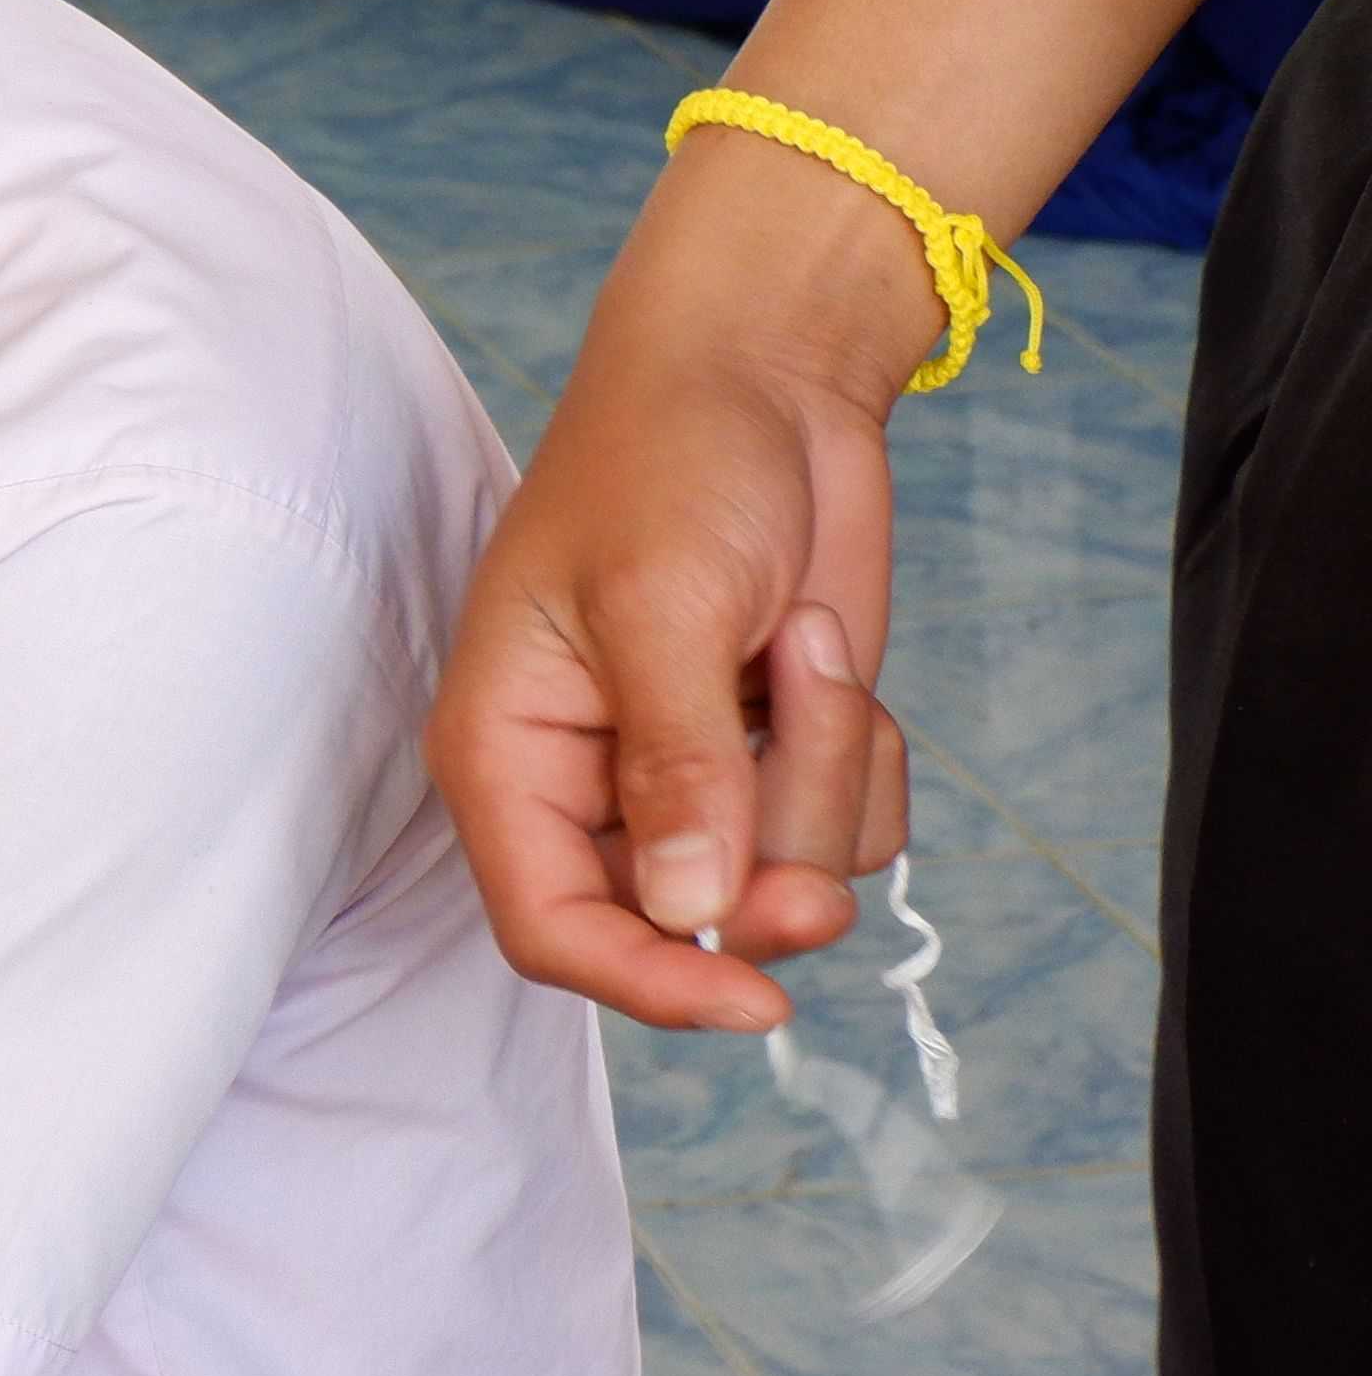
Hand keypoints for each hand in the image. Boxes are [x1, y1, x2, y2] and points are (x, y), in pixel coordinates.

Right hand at [428, 199, 919, 1033]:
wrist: (767, 371)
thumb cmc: (668, 460)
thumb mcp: (660, 606)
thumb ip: (675, 766)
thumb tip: (691, 909)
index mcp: (506, 755)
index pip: (555, 927)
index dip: (648, 981)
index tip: (757, 1004)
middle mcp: (588, 786)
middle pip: (687, 918)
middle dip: (775, 845)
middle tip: (825, 737)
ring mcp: (693, 776)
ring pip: (788, 873)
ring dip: (829, 765)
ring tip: (802, 638)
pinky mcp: (779, 754)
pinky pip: (850, 830)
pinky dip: (868, 754)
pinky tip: (827, 655)